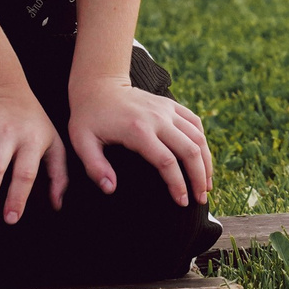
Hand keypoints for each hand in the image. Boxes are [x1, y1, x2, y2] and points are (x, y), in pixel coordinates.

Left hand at [67, 78, 212, 206]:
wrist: (98, 85)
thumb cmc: (88, 117)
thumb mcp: (82, 142)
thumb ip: (95, 167)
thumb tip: (110, 189)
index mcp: (138, 130)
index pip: (167, 162)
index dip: (178, 185)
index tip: (182, 202)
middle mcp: (158, 119)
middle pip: (190, 151)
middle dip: (199, 178)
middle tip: (201, 199)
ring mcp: (166, 110)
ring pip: (198, 137)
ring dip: (206, 162)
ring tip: (206, 184)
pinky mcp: (170, 105)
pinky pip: (195, 122)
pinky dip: (203, 141)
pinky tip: (203, 158)